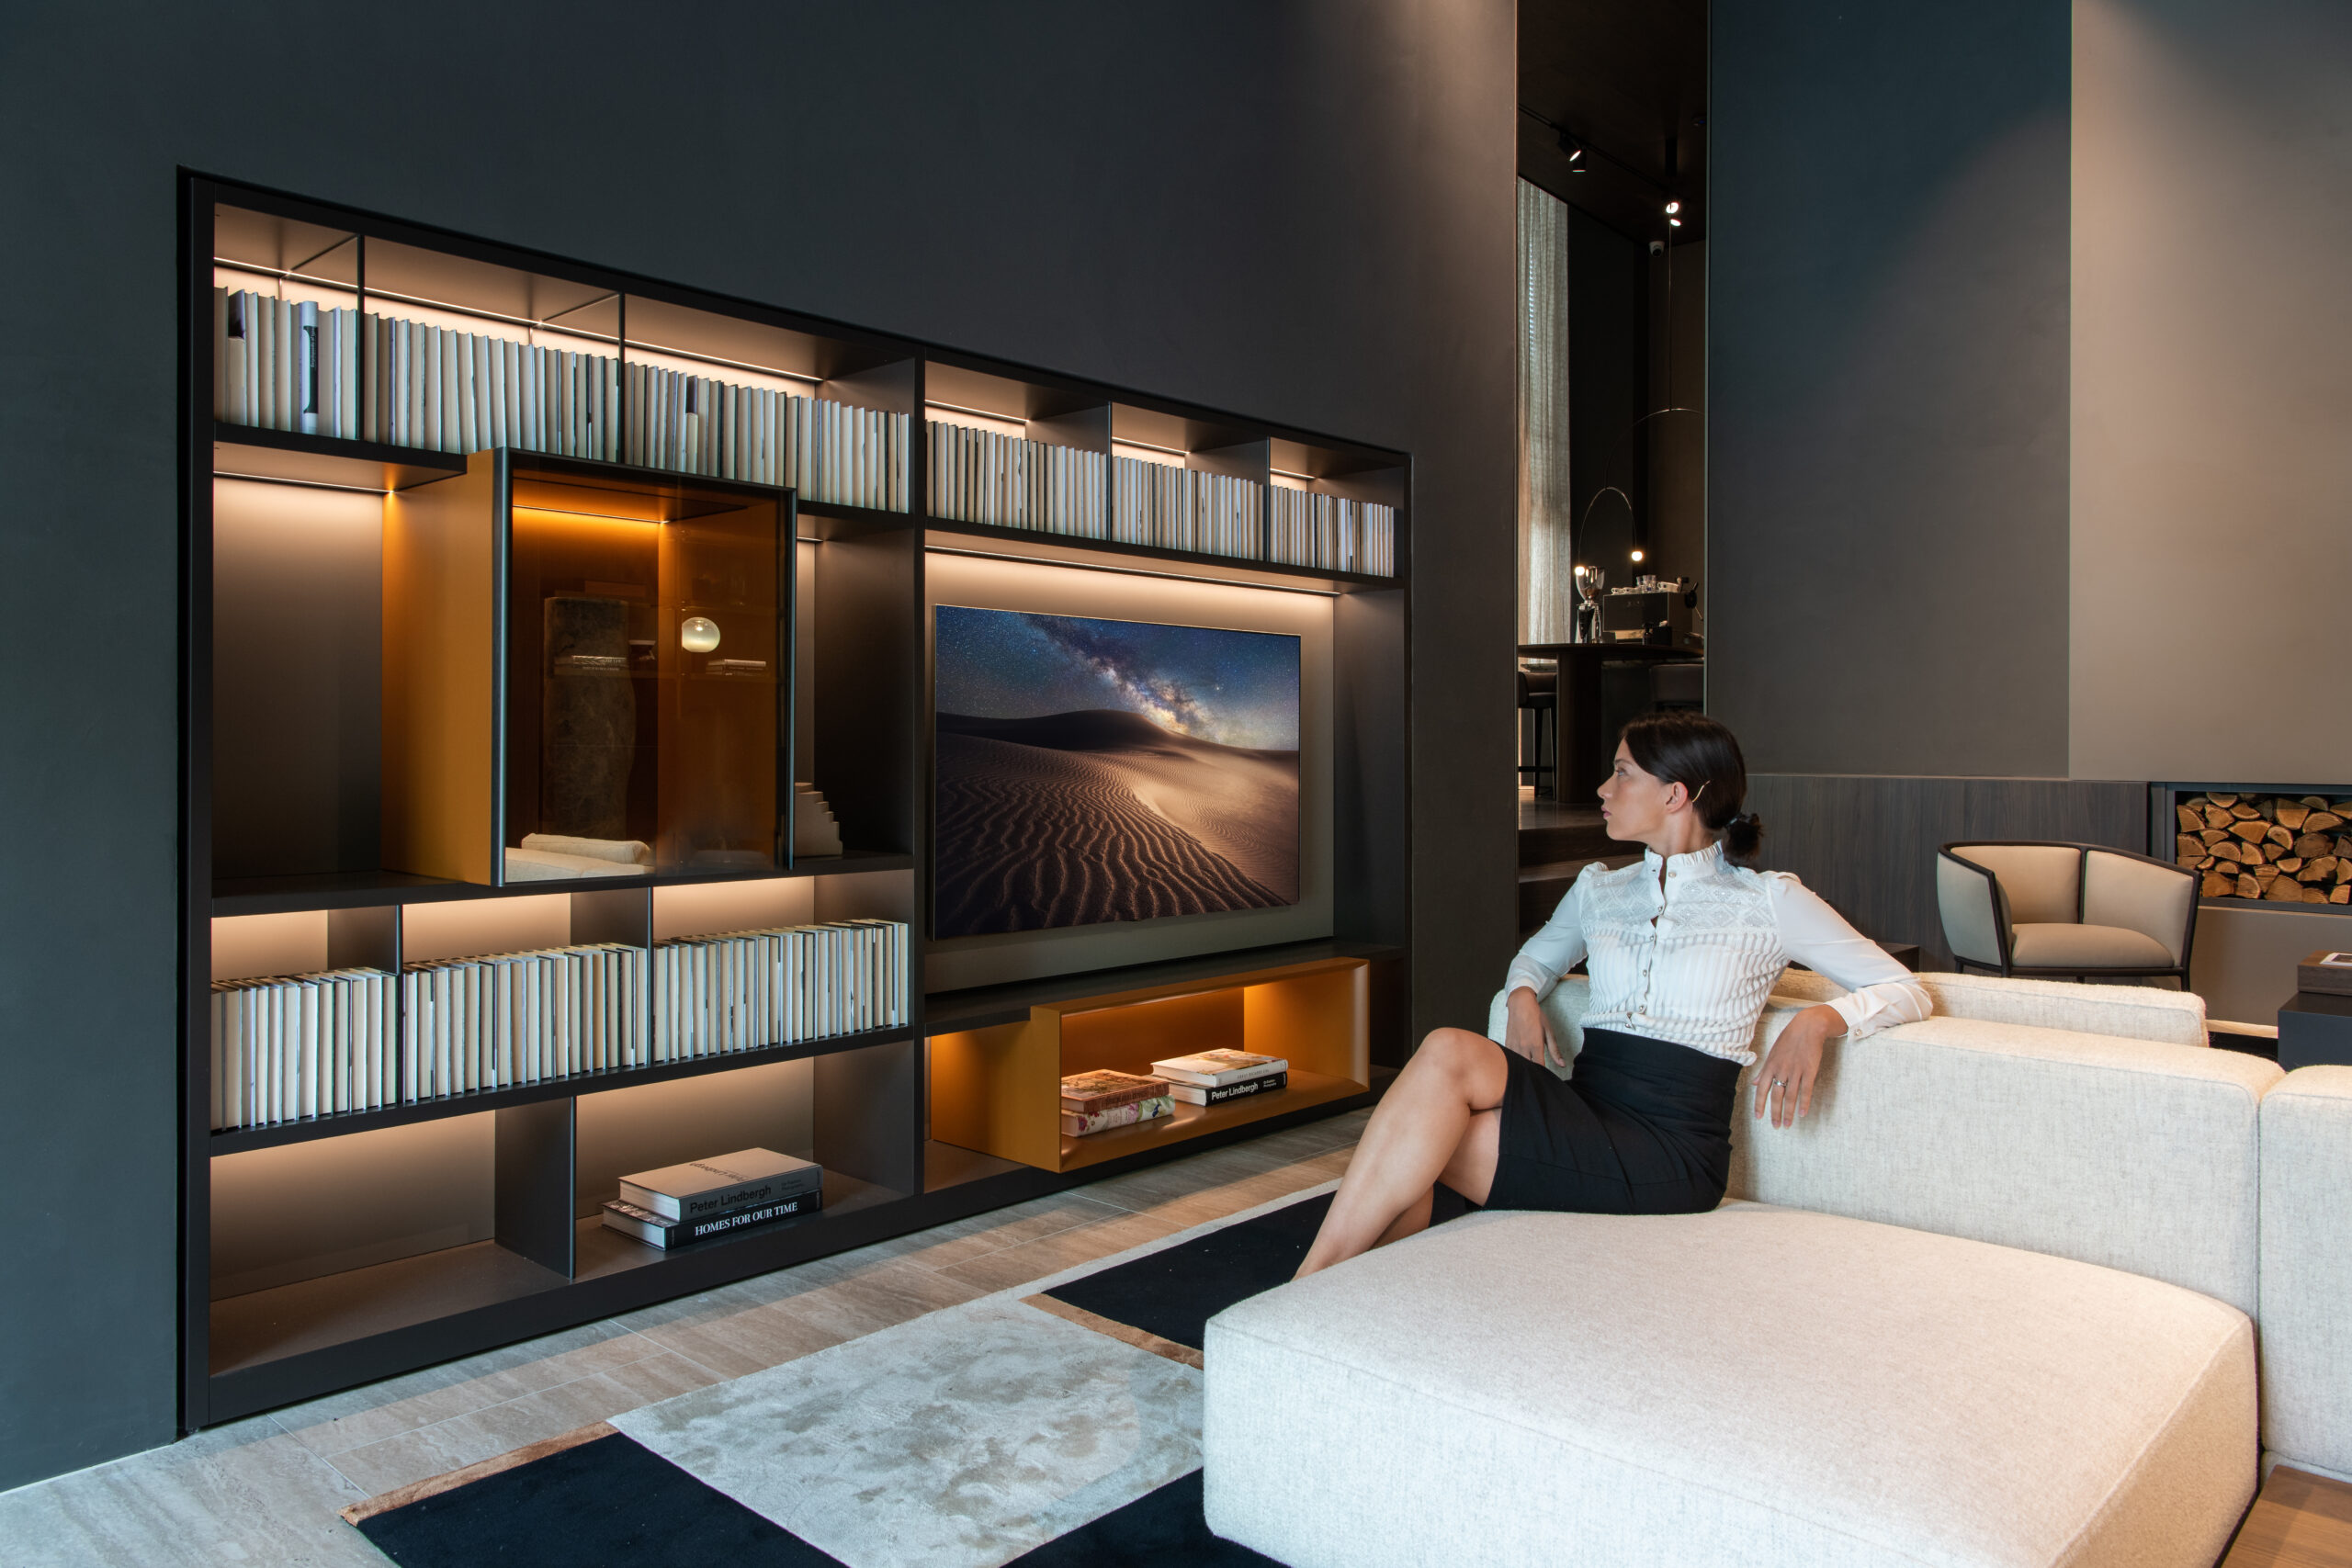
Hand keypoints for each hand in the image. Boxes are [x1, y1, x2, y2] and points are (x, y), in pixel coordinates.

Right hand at [1503, 987, 1564, 1069]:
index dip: (1543, 1074)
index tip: (1546, 1077)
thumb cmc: (1536, 1017)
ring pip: (1518, 1064)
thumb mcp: (1548, 1032)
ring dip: (1524, 1067)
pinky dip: (1516, 1062)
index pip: (1540, 1067)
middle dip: (1533, 1073)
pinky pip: (1511, 1058)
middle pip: (1528, 1067)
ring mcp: (1514, 1045)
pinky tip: (1520, 1062)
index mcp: (1536, 1045)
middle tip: (1538, 1076)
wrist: (1520, 1005)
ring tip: (1529, 1071)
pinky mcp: (1507, 1044)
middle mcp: (1524, 1047)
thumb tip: (1562, 1065)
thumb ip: (1554, 1050)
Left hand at [1752, 1004, 1842, 1128]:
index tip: (1759, 1117)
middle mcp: (1781, 1070)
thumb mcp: (1773, 1053)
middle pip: (1776, 1096)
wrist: (1808, 1027)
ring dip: (1788, 1112)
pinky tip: (1802, 1113)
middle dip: (1774, 1113)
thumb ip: (1764, 1070)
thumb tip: (1754, 1083)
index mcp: (1771, 1066)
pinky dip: (1804, 1103)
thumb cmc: (1789, 1039)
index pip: (1762, 1089)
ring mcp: (1796, 1071)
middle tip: (1775, 1126)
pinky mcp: (1810, 1071)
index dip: (1759, 1104)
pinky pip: (1806, 1090)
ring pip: (1790, 1096)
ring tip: (1787, 1124)